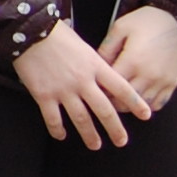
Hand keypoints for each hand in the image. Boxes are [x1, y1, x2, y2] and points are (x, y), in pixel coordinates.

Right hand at [11, 18, 150, 149]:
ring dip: (89, 135)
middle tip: (121, 141)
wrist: (30, 31)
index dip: (135, 103)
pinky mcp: (44, 95)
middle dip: (115, 128)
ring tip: (95, 145)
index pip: (122, 88)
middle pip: (104, 110)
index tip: (145, 115)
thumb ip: (94, 63)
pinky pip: (53, 118)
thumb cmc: (56, 34)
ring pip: (81, 118)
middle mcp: (83, 81)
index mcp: (95, 66)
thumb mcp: (83, 45)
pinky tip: (61, 135)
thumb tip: (101, 76)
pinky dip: (58, 130)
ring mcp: (63, 89)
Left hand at [98, 5, 176, 111]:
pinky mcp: (173, 84)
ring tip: (119, 98)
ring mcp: (162, 82)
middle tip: (103, 95)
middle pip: (124, 102)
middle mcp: (148, 76)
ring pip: (141, 107)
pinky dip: (146, 105)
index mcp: (132, 61)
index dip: (99, 90)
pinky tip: (138, 97)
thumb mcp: (120, 27)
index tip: (92, 88)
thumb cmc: (148, 21)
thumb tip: (96, 67)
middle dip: (111, 101)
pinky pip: (157, 104)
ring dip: (128, 106)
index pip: (109, 87)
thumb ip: (106, 48)